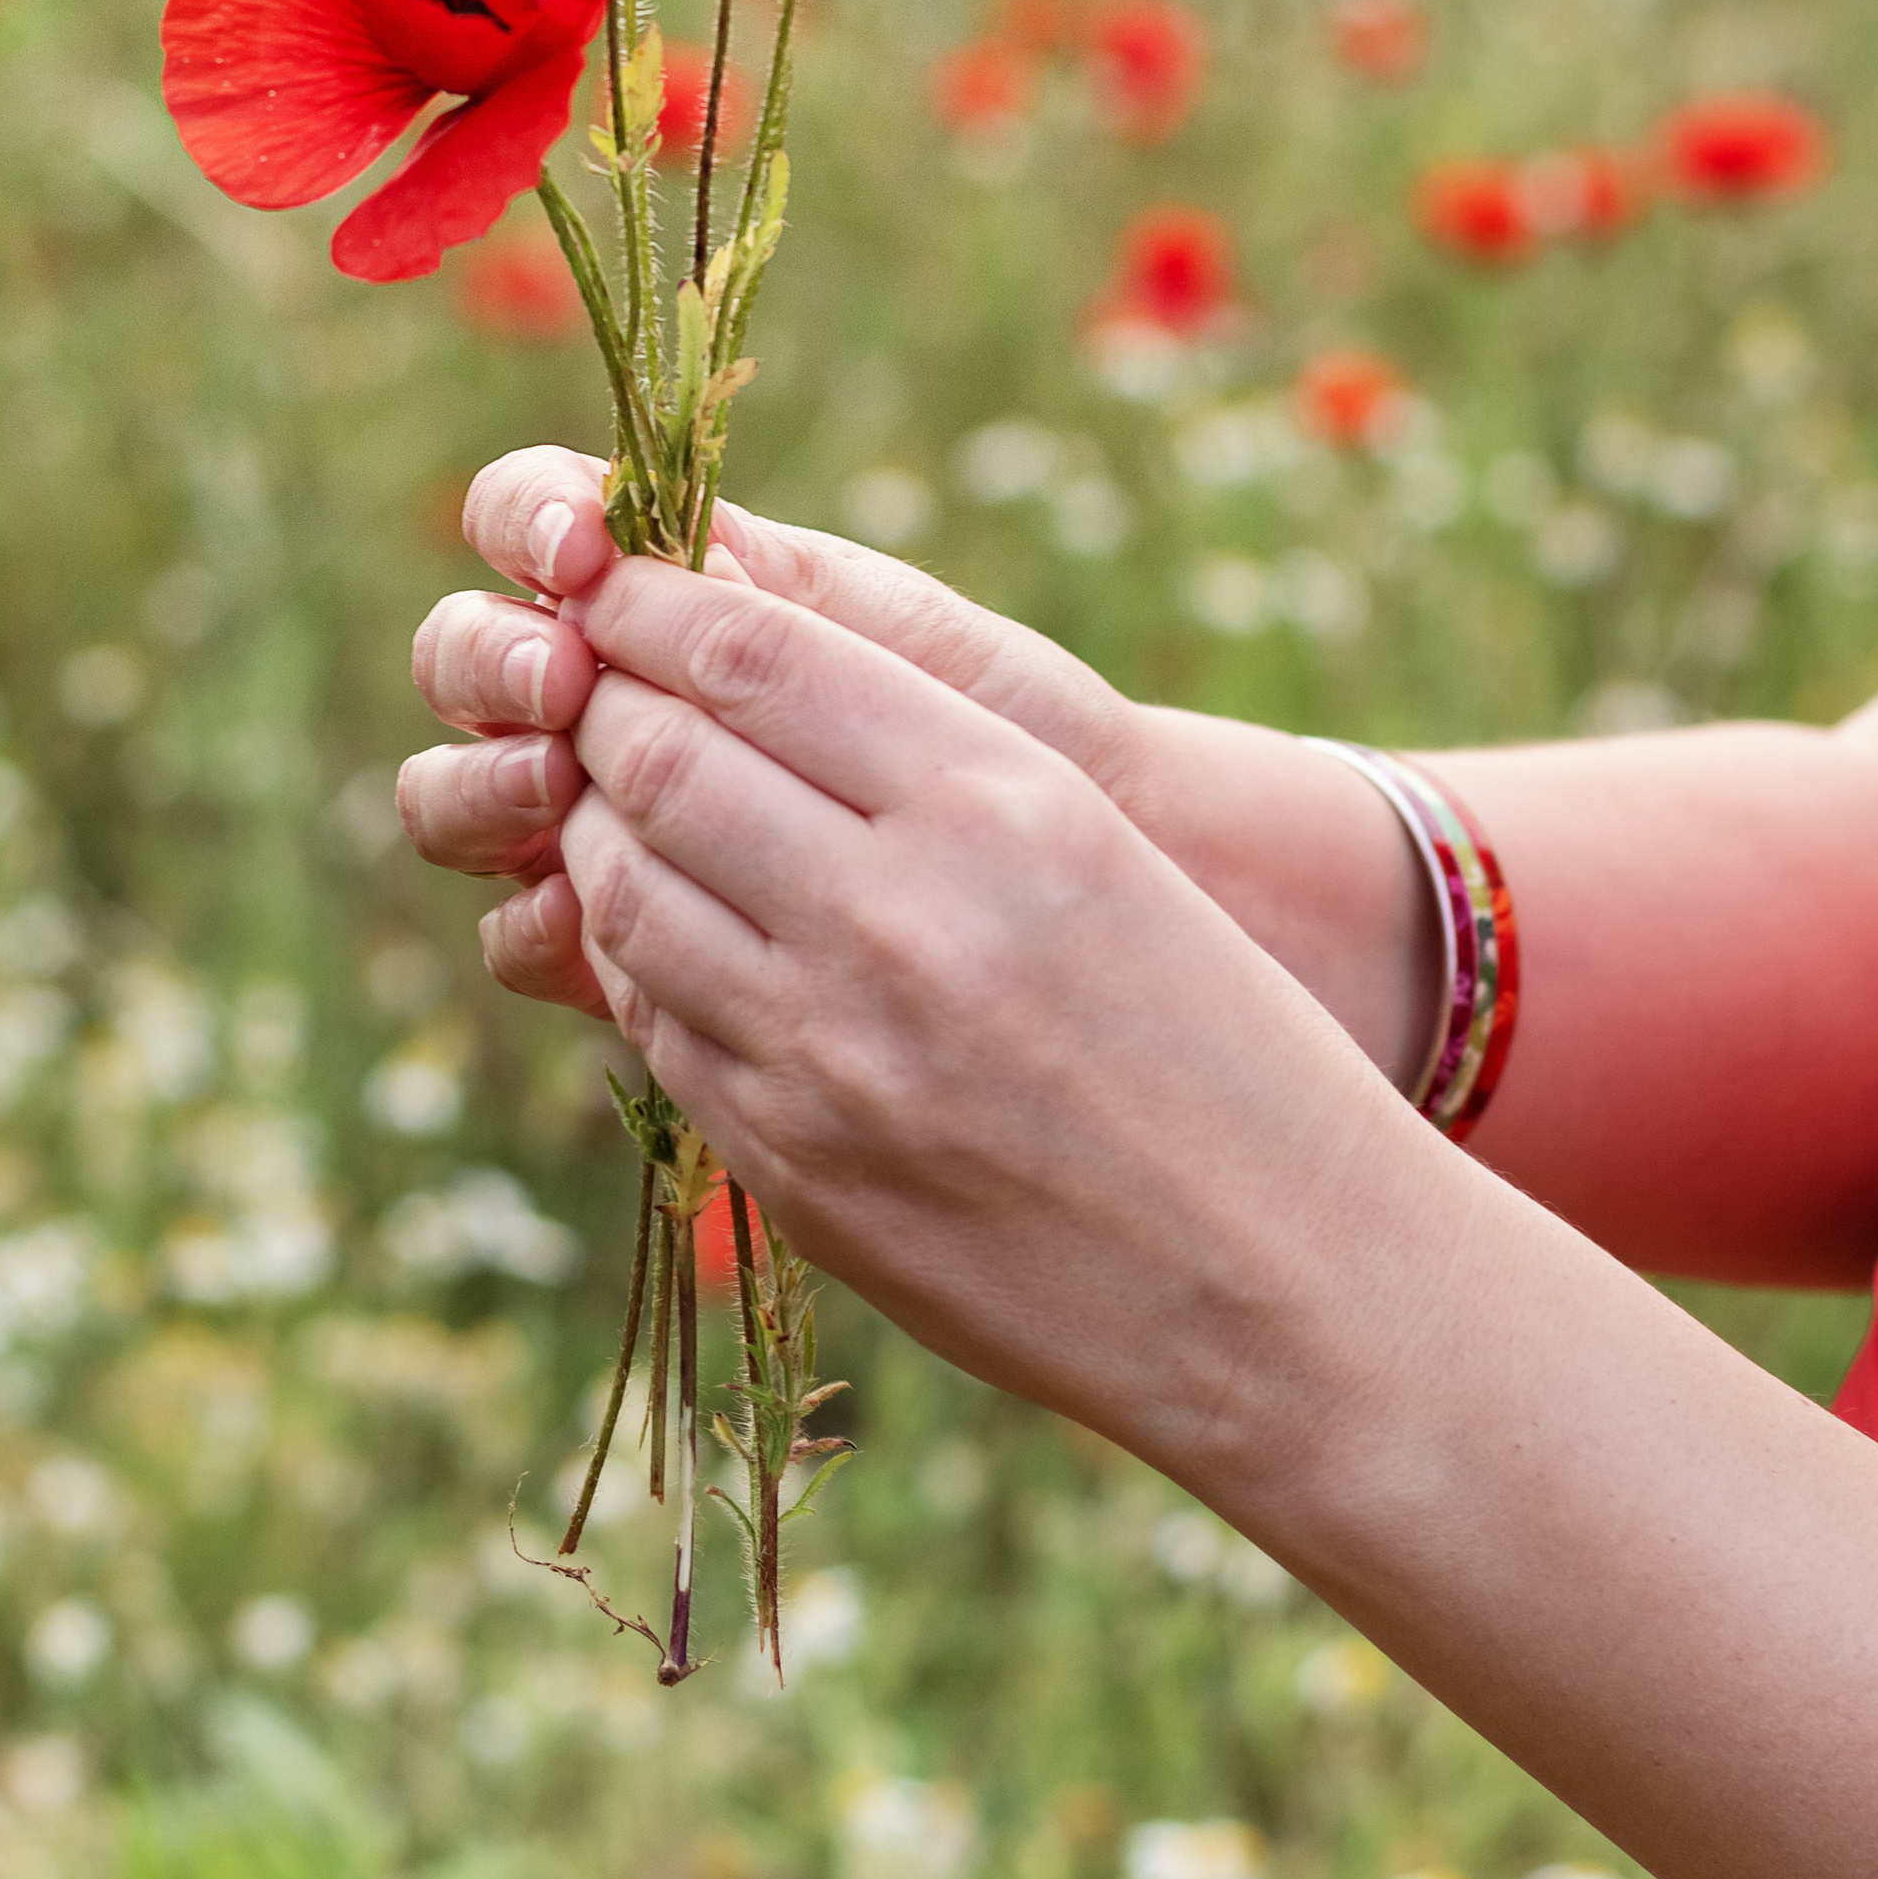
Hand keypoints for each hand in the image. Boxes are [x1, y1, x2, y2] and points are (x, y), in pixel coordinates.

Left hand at [540, 538, 1413, 1442]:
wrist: (1289, 1295)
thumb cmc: (1223, 1046)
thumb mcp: (1106, 849)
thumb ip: (931, 753)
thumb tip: (739, 658)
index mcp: (1001, 807)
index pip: (751, 655)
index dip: (649, 606)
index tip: (615, 584)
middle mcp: (900, 921)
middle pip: (656, 760)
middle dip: (603, 709)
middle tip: (588, 687)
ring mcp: (829, 1060)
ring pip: (625, 891)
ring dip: (600, 831)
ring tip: (621, 805)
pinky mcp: (792, 1170)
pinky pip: (657, 1024)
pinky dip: (641, 958)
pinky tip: (673, 937)